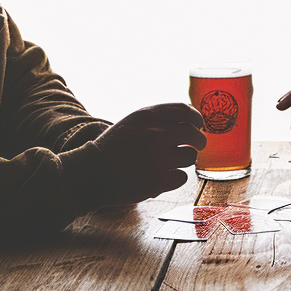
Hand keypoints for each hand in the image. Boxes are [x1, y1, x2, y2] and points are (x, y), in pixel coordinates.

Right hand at [64, 103, 204, 208]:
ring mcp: (158, 157)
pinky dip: (175, 179)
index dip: (196, 119)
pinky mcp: (159, 180)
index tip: (199, 125)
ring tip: (168, 164)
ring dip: (183, 161)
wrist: (92, 173)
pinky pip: (182, 177)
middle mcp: (156, 133)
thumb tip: (189, 120)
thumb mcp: (132, 123)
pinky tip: (161, 178)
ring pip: (190, 157)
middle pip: (193, 134)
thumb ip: (158, 119)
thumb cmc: (113, 148)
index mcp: (148, 116)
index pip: (185, 110)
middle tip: (197, 146)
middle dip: (199, 141)